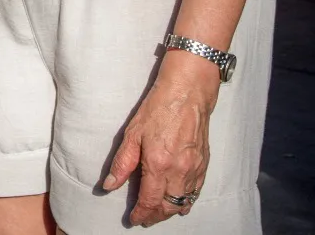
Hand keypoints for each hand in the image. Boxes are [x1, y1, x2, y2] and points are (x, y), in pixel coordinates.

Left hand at [102, 60, 215, 225]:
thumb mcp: (132, 134)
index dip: (141, 214)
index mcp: (159, 164)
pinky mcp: (204, 164)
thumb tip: (109, 186)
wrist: (188, 94)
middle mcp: (179, 171)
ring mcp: (194, 170)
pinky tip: (179, 203)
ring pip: (183, 203)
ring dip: (170, 211)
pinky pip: (196, 192)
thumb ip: (122, 163)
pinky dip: (186, 202)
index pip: (149, 200)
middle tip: (144, 218)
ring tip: (158, 213)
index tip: (134, 220)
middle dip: (155, 216)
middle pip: (168, 207)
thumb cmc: (158, 109)